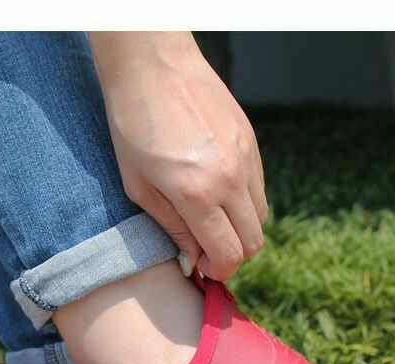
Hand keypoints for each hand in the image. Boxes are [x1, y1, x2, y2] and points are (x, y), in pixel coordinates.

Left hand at [89, 32, 267, 280]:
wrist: (152, 63)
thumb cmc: (133, 126)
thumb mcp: (139, 187)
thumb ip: (172, 228)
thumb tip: (193, 258)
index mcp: (198, 195)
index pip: (229, 254)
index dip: (218, 270)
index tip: (200, 265)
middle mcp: (230, 179)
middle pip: (253, 242)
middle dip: (231, 254)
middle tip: (204, 247)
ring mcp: (246, 158)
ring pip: (261, 217)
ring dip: (240, 228)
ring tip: (210, 218)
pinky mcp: (252, 141)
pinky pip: (259, 188)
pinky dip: (244, 201)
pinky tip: (217, 191)